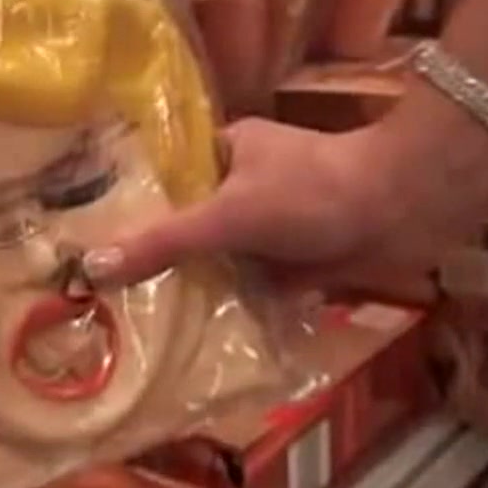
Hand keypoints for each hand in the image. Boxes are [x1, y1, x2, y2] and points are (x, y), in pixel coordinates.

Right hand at [85, 91, 487, 292]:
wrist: (404, 210)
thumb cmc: (311, 193)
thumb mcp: (228, 216)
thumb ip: (164, 243)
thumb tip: (92, 267)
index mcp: (226, 151)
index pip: (163, 177)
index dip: (127, 205)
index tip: (83, 238)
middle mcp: (245, 184)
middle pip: (189, 222)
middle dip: (157, 253)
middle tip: (99, 291)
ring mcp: (272, 225)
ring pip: (220, 257)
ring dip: (195, 284)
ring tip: (133, 319)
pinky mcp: (297, 260)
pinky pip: (252, 285)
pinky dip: (232, 305)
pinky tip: (191, 335)